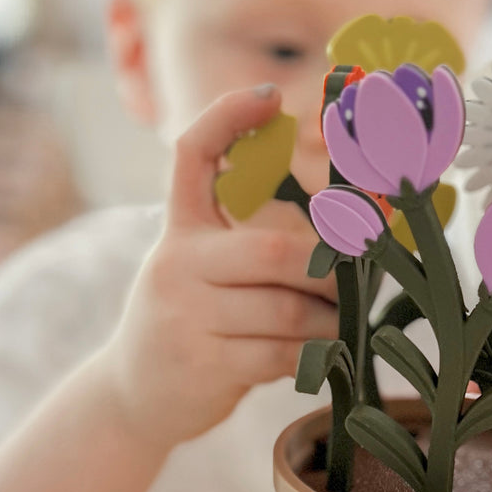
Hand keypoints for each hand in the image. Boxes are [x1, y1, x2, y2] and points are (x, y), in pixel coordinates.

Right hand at [102, 85, 337, 452]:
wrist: (132, 395)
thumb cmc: (191, 322)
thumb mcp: (201, 271)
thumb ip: (252, 247)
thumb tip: (345, 226)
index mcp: (180, 229)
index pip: (191, 155)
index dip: (226, 118)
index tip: (269, 96)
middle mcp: (177, 262)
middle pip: (272, 249)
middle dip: (328, 268)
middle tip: (359, 277)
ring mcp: (185, 314)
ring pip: (285, 307)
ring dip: (331, 318)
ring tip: (348, 322)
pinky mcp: (202, 362)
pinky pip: (280, 353)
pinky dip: (316, 354)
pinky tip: (327, 354)